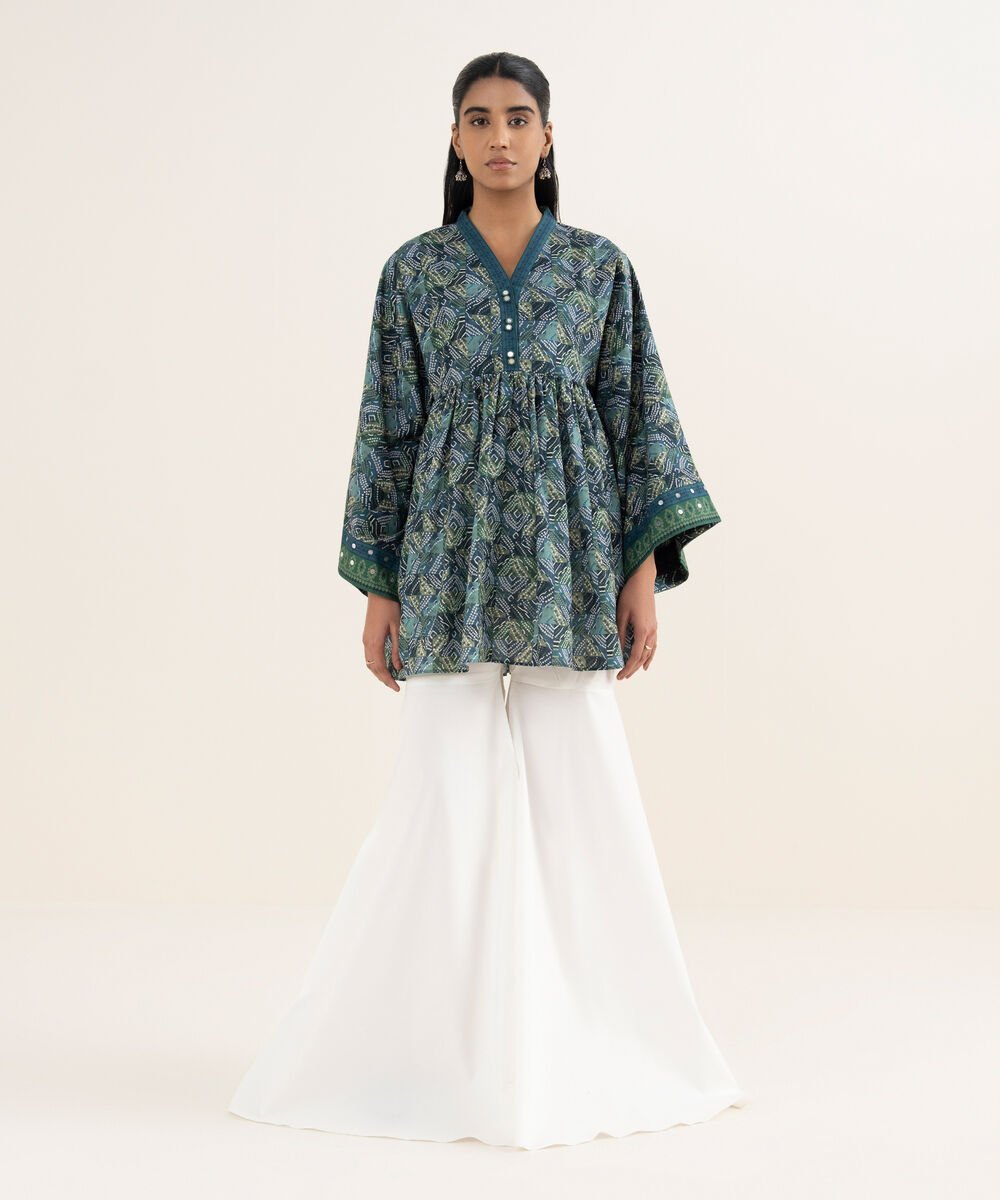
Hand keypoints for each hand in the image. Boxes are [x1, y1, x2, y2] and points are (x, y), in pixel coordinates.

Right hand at [363, 595, 403, 690]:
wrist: (379, 591)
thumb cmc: (390, 606)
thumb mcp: (398, 628)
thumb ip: (397, 648)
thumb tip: (399, 666)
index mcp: (374, 643)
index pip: (380, 668)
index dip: (388, 680)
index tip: (396, 688)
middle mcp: (367, 643)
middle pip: (373, 668)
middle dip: (383, 678)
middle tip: (394, 685)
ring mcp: (366, 639)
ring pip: (370, 662)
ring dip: (379, 671)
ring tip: (391, 677)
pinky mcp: (367, 635)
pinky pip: (370, 655)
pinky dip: (376, 663)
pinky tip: (386, 663)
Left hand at [616, 553, 657, 679]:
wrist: (643, 580)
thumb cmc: (630, 595)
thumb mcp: (621, 614)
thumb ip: (620, 633)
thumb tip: (618, 650)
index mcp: (643, 630)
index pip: (636, 655)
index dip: (628, 667)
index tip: (620, 675)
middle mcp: (651, 632)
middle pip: (643, 657)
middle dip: (633, 668)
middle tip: (622, 677)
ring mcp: (654, 628)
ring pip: (650, 652)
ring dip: (640, 664)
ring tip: (632, 672)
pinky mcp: (654, 624)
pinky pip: (653, 645)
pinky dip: (650, 656)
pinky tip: (646, 662)